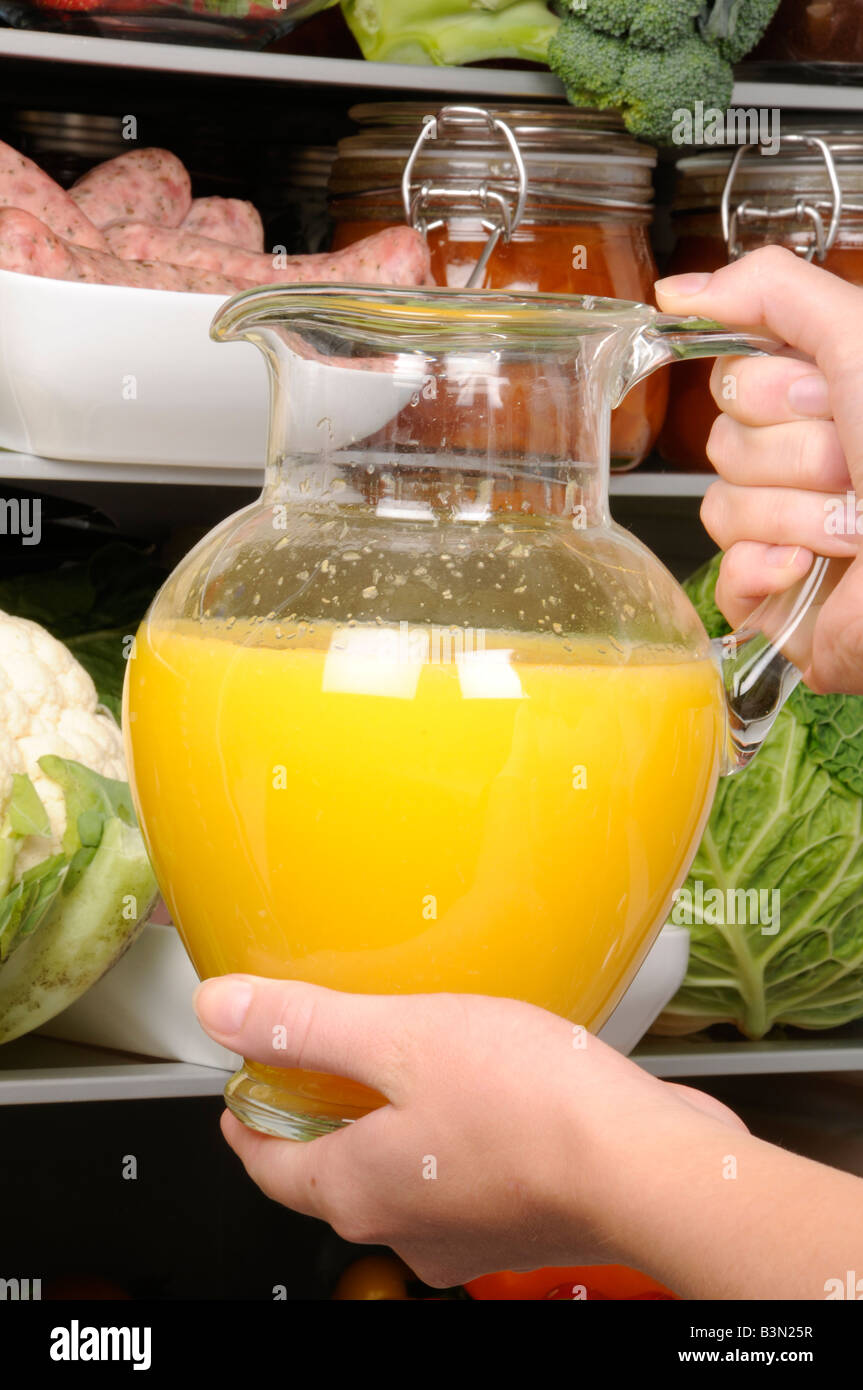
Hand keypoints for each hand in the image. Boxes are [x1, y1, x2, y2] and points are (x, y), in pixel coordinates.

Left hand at [194, 975, 743, 1288]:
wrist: (647, 1167)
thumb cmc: (530, 1107)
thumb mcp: (400, 1037)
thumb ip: (308, 1026)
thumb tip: (219, 1010)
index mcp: (357, 1189)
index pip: (267, 1164)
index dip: (247, 1121)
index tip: (242, 1091)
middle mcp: (405, 1228)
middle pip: (334, 1173)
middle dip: (322, 1118)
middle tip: (322, 1066)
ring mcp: (466, 1234)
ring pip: (403, 1176)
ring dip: (393, 1126)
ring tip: (409, 1064)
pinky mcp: (521, 1221)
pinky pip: (462, 1175)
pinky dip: (452, 1136)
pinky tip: (484, 1090)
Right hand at [656, 245, 862, 694]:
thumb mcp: (861, 345)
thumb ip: (775, 293)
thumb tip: (681, 290)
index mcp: (828, 399)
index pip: (734, 373)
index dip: (771, 388)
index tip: (829, 399)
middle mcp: (806, 460)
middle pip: (722, 438)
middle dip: (792, 454)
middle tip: (852, 465)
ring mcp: (787, 530)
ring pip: (722, 505)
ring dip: (795, 515)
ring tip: (856, 527)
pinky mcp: (774, 595)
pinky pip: (723, 573)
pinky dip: (765, 570)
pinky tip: (811, 569)